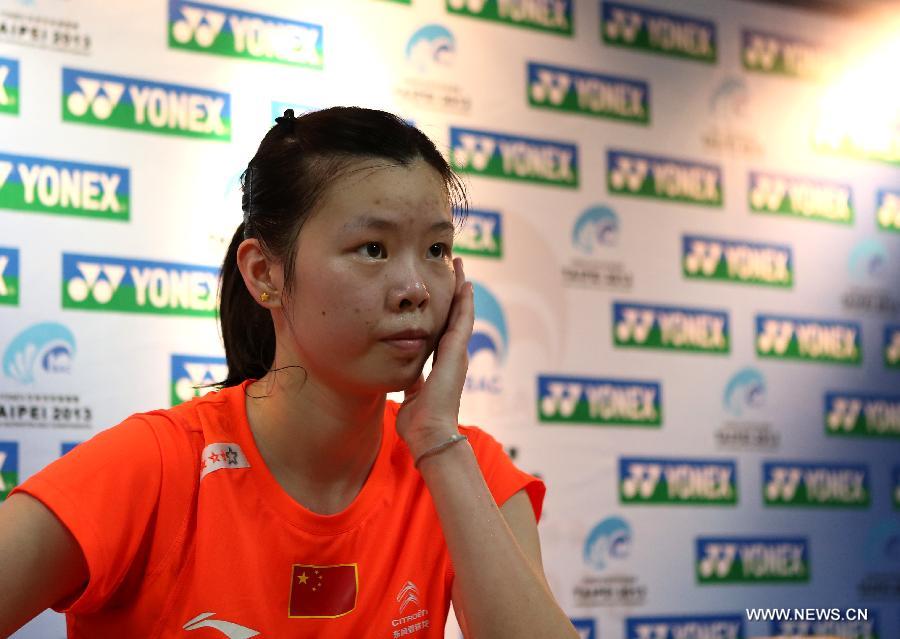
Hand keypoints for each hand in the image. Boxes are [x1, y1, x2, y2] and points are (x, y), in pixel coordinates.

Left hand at [395, 257, 473, 458]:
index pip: (441, 329)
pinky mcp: (458, 353)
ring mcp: (458, 354)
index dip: (441, 309)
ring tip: (459, 267)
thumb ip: (411, 382)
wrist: (429, 433)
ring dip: (461, 289)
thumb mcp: (411, 394)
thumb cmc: (418, 421)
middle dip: (453, 291)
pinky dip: (464, 302)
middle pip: (454, 315)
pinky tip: (464, 284)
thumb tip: (402, 377)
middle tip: (453, 268)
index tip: (438, 291)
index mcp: (441, 364)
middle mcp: (453, 356)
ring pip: (462, 313)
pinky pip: (463, 320)